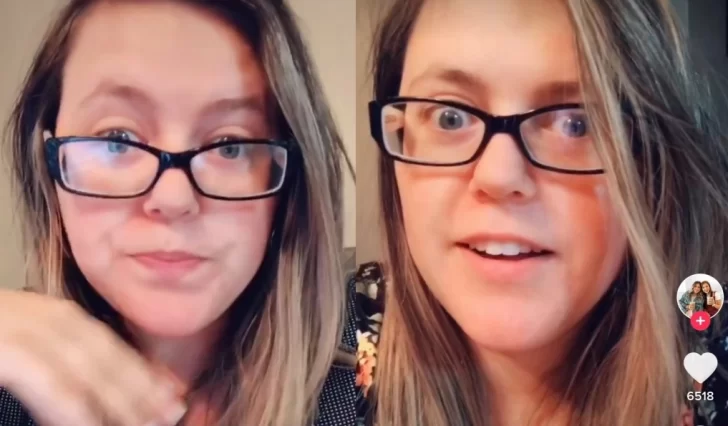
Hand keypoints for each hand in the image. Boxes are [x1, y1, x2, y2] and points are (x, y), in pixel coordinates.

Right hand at [0, 289, 185, 425]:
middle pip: (106, 354)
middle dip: (143, 387)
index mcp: (52, 315)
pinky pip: (50, 383)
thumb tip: (91, 396)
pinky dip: (76, 408)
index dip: (143, 371)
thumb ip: (56, 361)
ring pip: (87, 367)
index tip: (173, 393)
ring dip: (121, 401)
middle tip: (173, 412)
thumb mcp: (23, 346)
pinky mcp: (4, 348)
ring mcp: (23, 327)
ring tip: (145, 425)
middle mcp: (44, 316)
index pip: (110, 344)